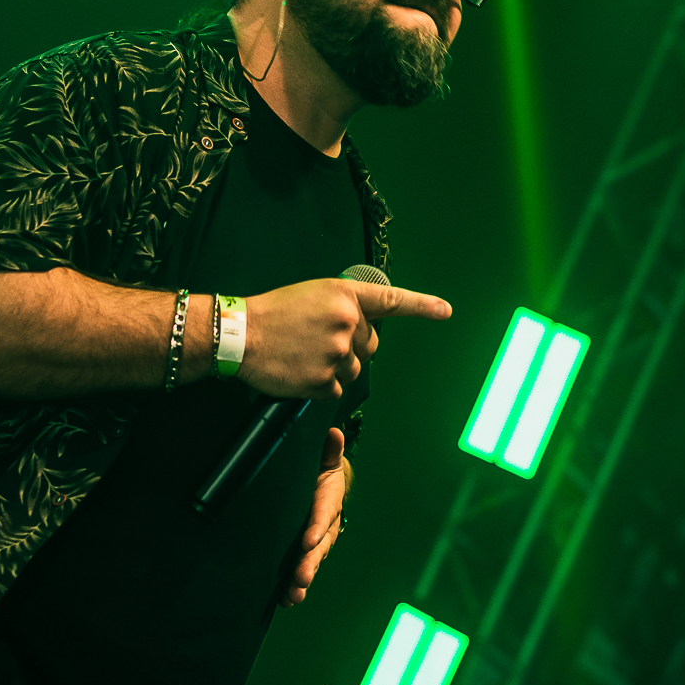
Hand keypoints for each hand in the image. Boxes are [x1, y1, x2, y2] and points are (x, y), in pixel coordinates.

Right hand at [243, 278, 450, 400]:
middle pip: (369, 346)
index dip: (422, 306)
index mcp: (344, 296)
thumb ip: (342, 307)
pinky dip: (319, 385)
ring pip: (353, 370)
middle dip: (350, 347)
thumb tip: (362, 330)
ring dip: (334, 367)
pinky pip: (335, 389)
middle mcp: (347, 322)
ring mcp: (337, 353)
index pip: (391, 301)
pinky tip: (299, 371)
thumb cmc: (272, 312)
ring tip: (303, 355)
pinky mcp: (323, 379)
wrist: (239, 333)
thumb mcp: (312, 295)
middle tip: (316, 340)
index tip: (445, 311)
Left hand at [284, 428, 349, 606]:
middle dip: (310, 563)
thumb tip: (334, 433)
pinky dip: (293, 586)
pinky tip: (284, 600)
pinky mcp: (303, 552)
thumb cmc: (322, 471)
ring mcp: (315, 542)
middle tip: (300, 577)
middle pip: (319, 547)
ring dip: (302, 580)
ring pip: (311, 563)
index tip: (308, 540)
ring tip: (292, 595)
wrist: (326, 487)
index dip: (317, 527)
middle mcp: (325, 526)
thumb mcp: (326, 458)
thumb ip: (329, 449)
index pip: (324, 515)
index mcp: (329, 501)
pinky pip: (301, 570)